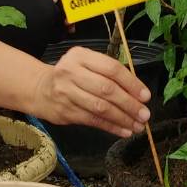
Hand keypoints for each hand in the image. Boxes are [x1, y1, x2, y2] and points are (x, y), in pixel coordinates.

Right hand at [31, 46, 150, 137]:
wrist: (40, 88)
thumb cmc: (72, 75)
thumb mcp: (86, 64)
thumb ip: (108, 73)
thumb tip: (138, 94)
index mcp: (80, 56)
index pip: (111, 69)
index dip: (131, 83)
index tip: (145, 96)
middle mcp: (71, 72)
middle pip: (107, 89)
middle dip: (129, 104)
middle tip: (145, 115)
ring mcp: (66, 92)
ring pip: (100, 107)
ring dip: (122, 118)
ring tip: (137, 125)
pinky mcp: (65, 111)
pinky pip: (93, 120)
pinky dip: (111, 127)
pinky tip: (124, 131)